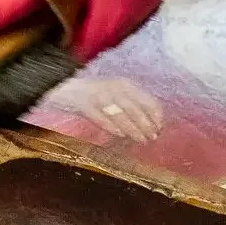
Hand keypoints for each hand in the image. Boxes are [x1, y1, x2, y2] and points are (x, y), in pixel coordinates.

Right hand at [41, 78, 166, 143]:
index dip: (155, 115)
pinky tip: (120, 135)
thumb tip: (152, 122)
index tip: (159, 128)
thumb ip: (132, 103)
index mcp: (125, 85)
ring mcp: (99, 97)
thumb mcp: (116, 92)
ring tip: (141, 140)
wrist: (66, 87)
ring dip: (133, 129)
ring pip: (121, 115)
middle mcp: (114, 88)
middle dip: (146, 125)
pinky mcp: (86, 106)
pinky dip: (112, 127)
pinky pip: (102, 118)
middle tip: (152, 137)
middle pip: (135, 110)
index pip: (147, 99)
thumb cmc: (95, 93)